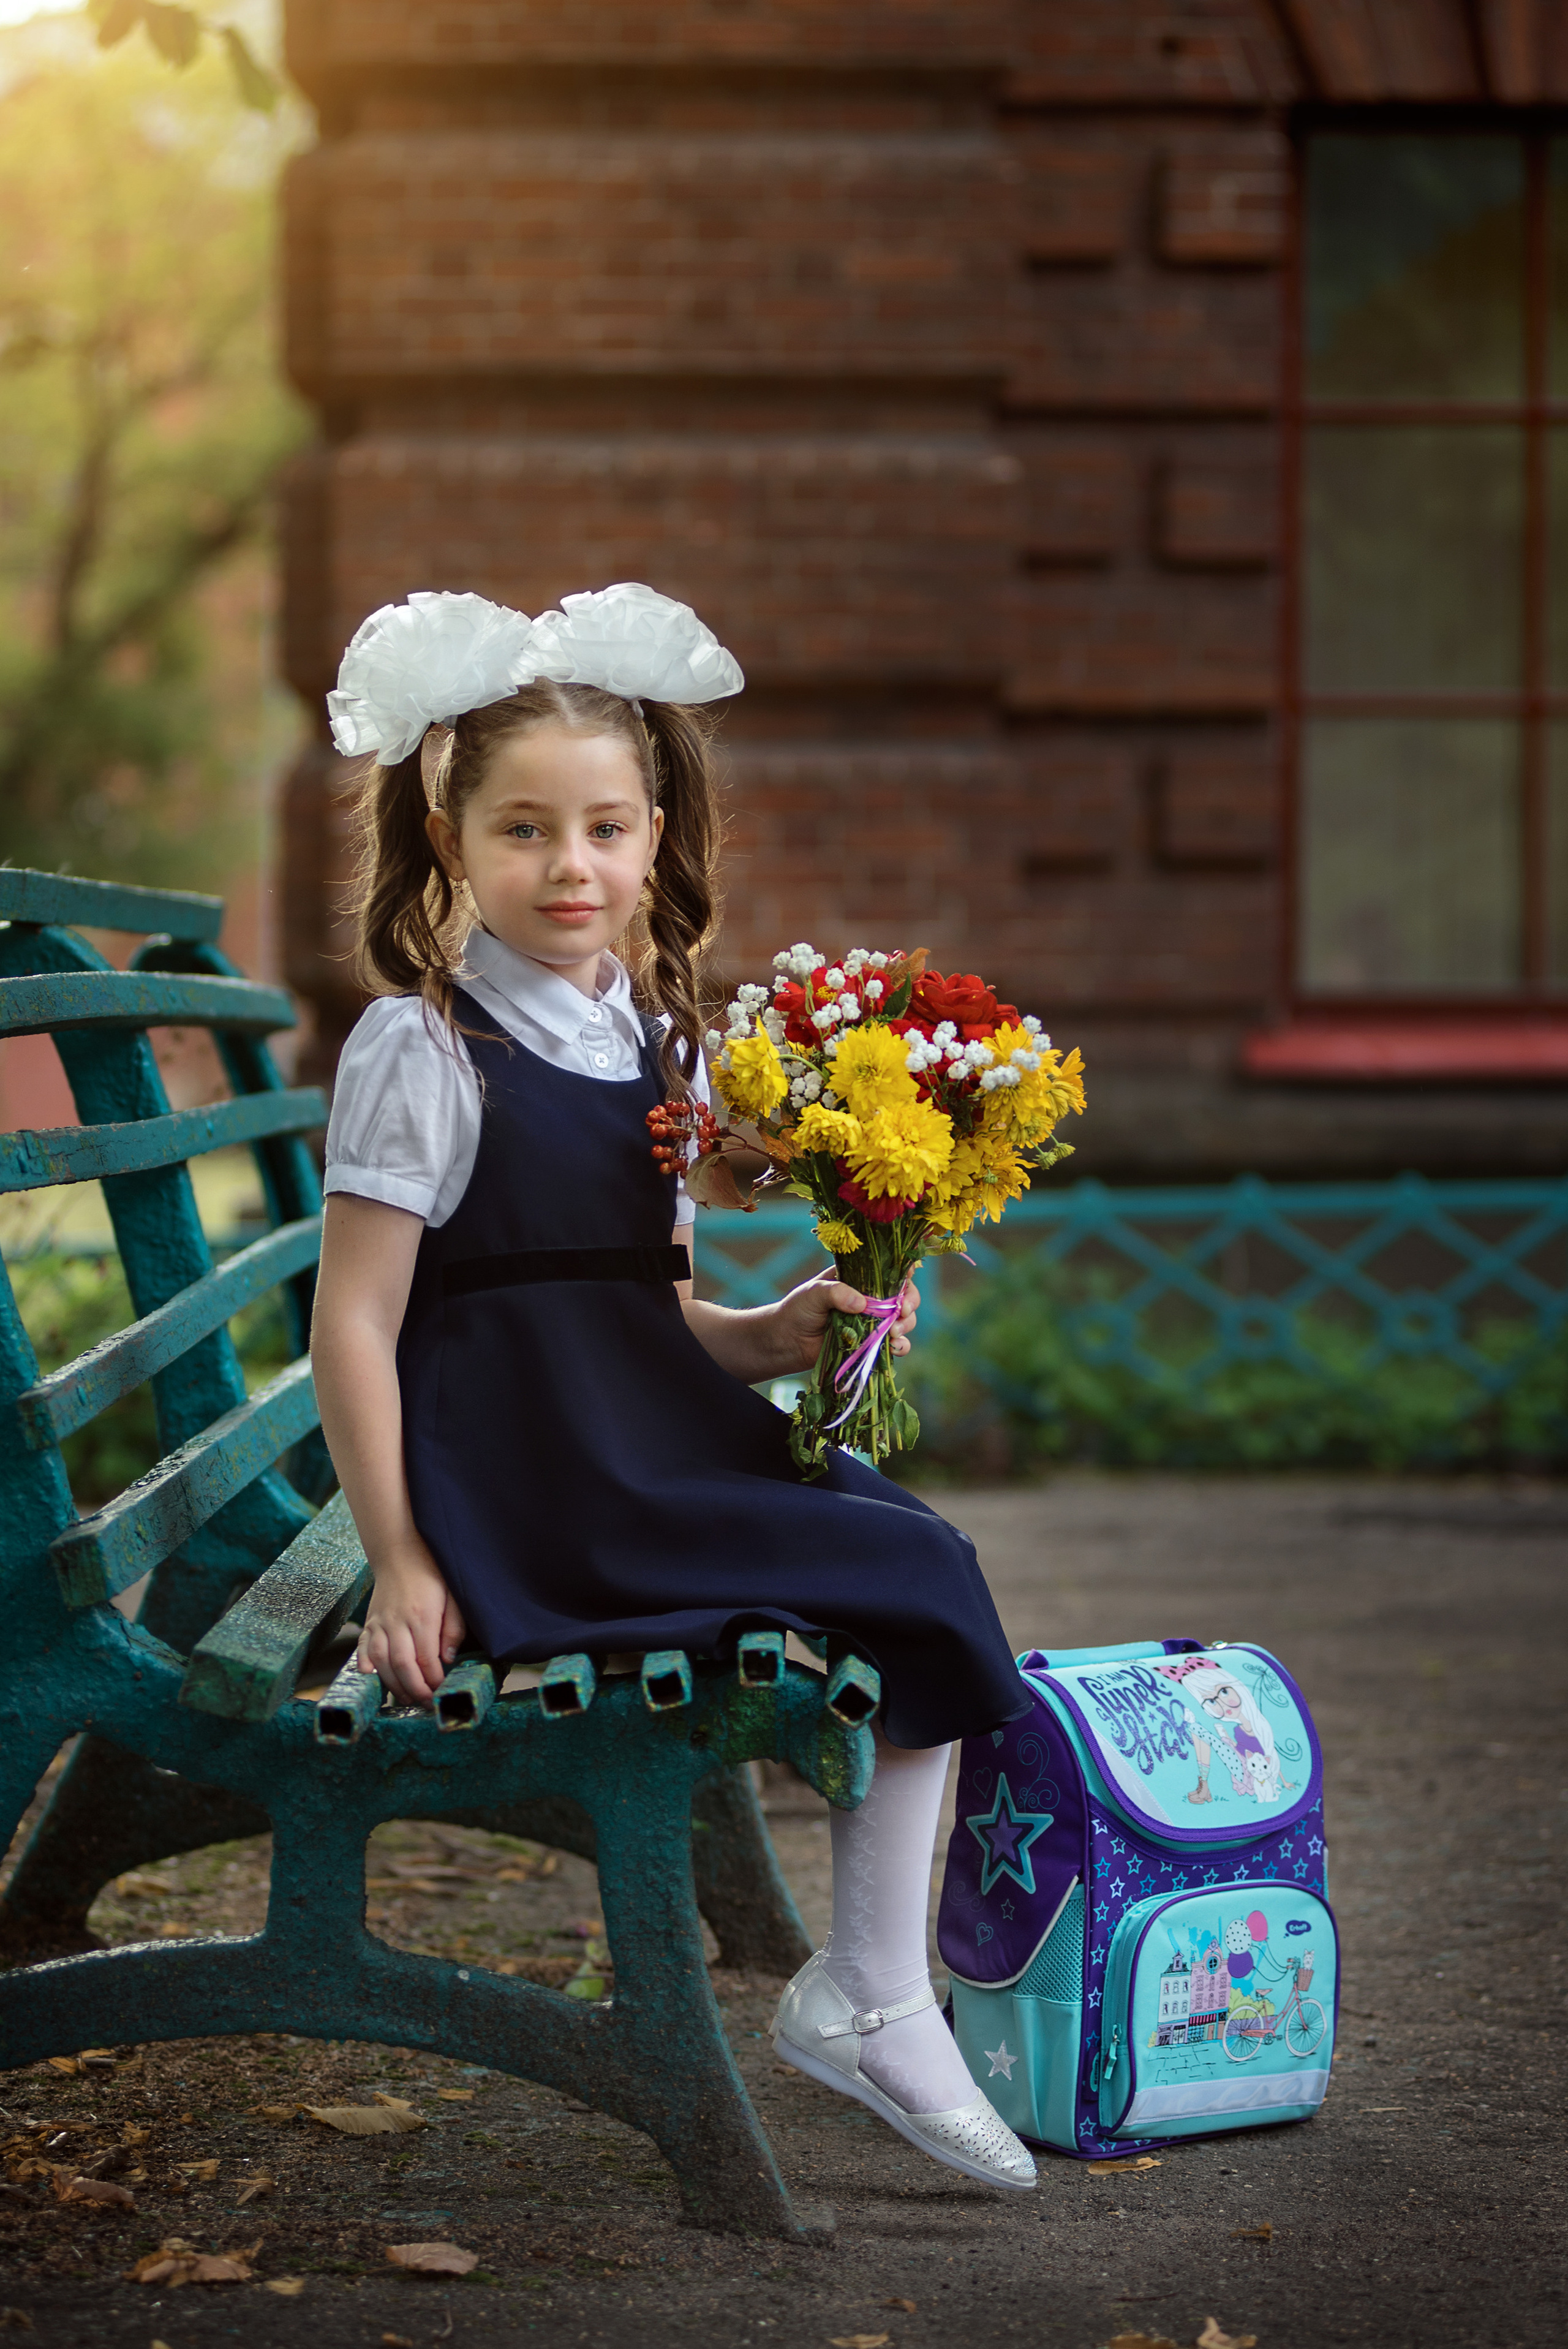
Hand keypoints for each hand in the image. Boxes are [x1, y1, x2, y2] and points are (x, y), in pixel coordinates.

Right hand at [355, 1539, 466, 1705]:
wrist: (399, 1551)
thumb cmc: (431, 1574)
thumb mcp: (452, 1596)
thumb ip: (453, 1628)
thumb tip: (448, 1658)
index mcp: (422, 1617)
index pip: (427, 1659)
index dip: (433, 1680)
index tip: (441, 1691)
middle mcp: (398, 1622)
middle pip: (402, 1665)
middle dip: (414, 1689)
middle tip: (425, 1703)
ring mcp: (380, 1622)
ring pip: (381, 1661)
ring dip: (392, 1684)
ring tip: (406, 1697)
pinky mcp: (369, 1621)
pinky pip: (362, 1647)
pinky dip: (364, 1664)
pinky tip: (370, 1677)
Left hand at [769, 1265, 920, 1376]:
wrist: (786, 1341)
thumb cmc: (798, 1310)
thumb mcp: (814, 1293)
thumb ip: (836, 1292)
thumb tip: (862, 1303)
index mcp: (860, 1278)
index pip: (890, 1270)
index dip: (904, 1272)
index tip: (908, 1277)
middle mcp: (871, 1299)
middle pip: (904, 1296)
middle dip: (909, 1302)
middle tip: (902, 1311)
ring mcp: (873, 1322)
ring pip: (903, 1320)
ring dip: (906, 1325)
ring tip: (894, 1332)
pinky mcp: (871, 1344)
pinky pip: (895, 1345)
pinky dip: (901, 1346)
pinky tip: (895, 1348)